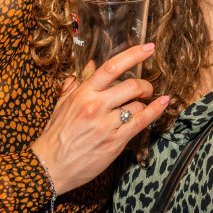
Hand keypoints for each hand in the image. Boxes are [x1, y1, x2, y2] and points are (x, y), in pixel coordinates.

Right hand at [30, 43, 168, 193]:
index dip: (133, 55)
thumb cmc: (55, 135)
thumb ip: (78, 83)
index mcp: (82, 93)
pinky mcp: (115, 142)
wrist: (50, 165)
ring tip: (142, 105)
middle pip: (131, 85)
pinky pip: (141, 122)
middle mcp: (95, 106)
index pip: (111, 67)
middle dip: (145, 85)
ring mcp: (106, 125)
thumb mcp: (62, 104)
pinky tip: (163, 104)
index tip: (148, 48)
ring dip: (145, 103)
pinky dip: (154, 112)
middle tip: (147, 88)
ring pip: (137, 105)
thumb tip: (91, 64)